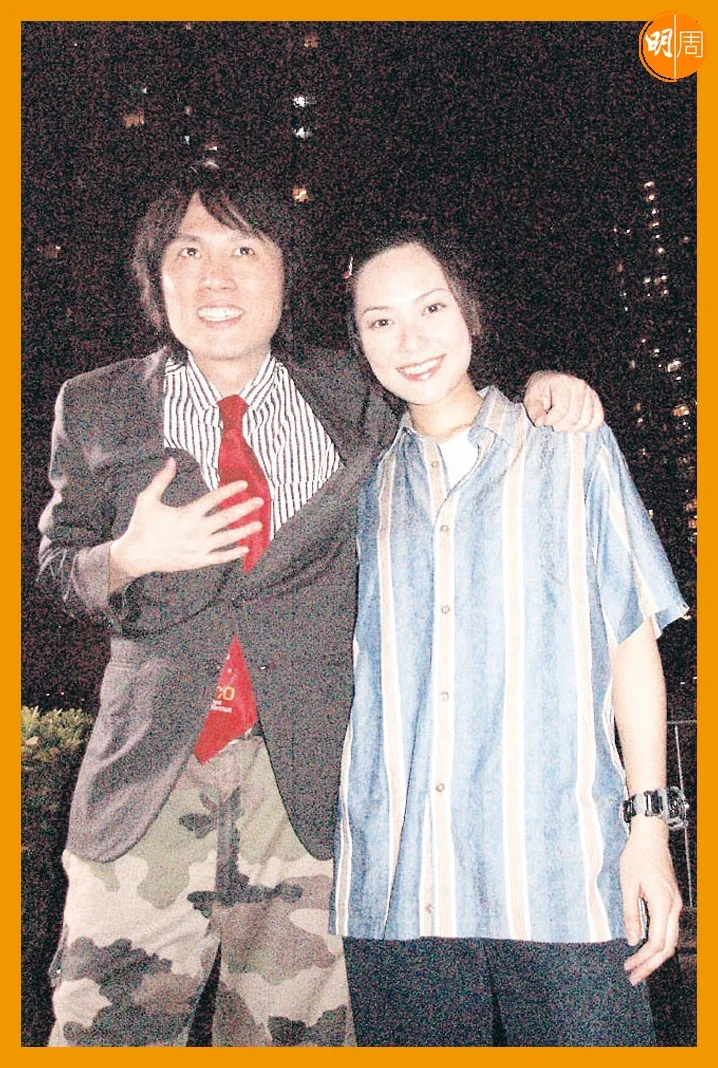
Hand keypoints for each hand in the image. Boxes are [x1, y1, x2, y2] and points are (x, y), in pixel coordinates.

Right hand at [109, 458, 263, 589]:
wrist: (136, 555)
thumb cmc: (141, 525)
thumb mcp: (147, 499)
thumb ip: (161, 480)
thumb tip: (171, 461)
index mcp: (186, 514)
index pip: (213, 499)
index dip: (230, 490)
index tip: (243, 484)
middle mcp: (196, 531)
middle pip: (226, 518)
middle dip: (245, 508)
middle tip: (260, 501)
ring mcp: (198, 548)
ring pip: (227, 538)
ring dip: (245, 530)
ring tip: (259, 524)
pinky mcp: (197, 561)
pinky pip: (219, 557)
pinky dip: (233, 554)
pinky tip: (246, 548)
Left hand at [523, 371, 603, 431]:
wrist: (548, 383)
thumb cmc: (539, 392)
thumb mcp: (530, 400)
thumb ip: (534, 411)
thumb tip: (540, 422)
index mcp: (562, 382)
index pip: (561, 410)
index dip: (551, 421)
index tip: (544, 420)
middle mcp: (579, 385)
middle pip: (574, 417)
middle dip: (561, 426)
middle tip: (553, 424)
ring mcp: (589, 392)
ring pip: (585, 421)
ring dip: (572, 428)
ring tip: (562, 423)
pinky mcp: (595, 400)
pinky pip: (598, 419)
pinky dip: (587, 427)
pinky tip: (576, 426)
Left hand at [620, 818, 681, 984]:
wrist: (650, 837)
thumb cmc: (636, 857)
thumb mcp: (627, 885)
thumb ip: (631, 914)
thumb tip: (632, 941)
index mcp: (662, 903)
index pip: (657, 942)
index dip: (643, 959)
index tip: (628, 967)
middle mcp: (674, 907)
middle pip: (668, 947)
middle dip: (651, 965)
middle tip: (634, 978)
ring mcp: (675, 905)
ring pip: (671, 940)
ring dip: (655, 957)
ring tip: (638, 968)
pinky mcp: (672, 902)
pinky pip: (669, 929)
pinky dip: (659, 944)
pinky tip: (646, 949)